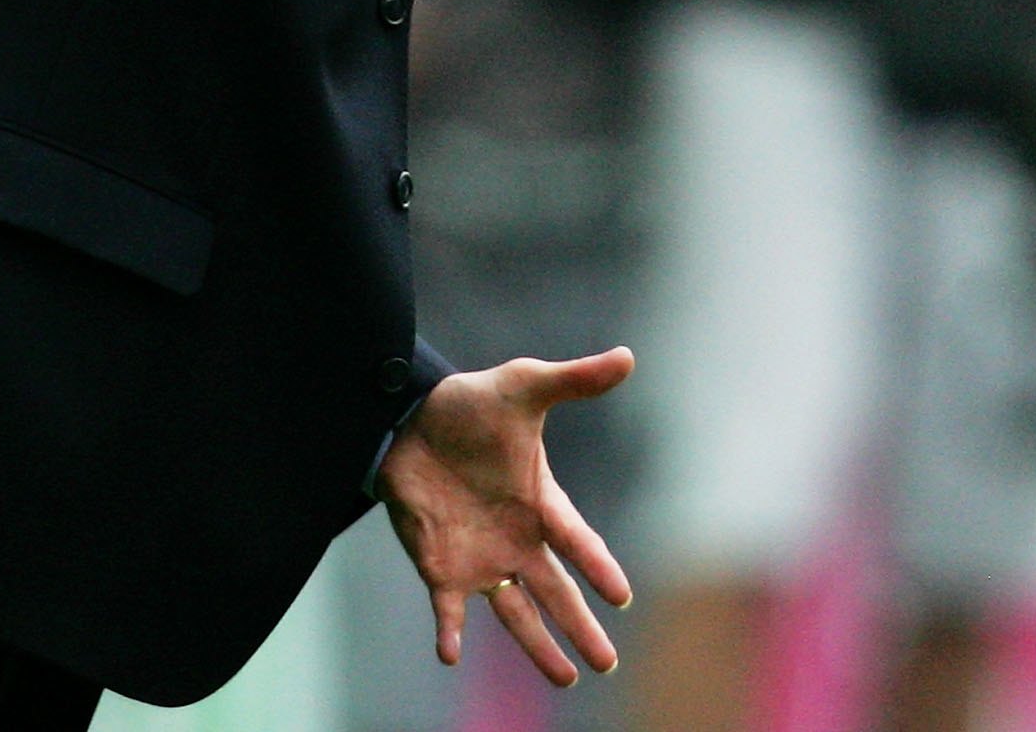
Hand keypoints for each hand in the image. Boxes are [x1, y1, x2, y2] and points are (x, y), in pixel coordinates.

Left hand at [375, 347, 635, 686]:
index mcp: (540, 503)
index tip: (622, 598)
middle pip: (555, 592)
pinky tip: (449, 655)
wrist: (408, 417)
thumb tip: (627, 358)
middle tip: (607, 664)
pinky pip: (447, 609)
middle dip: (581, 628)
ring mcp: (480, 558)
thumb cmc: (472, 403)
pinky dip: (449, 632)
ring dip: (537, 646)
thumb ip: (573, 379)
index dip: (598, 567)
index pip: (576, 542)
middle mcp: (516, 539)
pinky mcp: (439, 567)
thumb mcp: (524, 385)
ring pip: (515, 613)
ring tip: (564, 678)